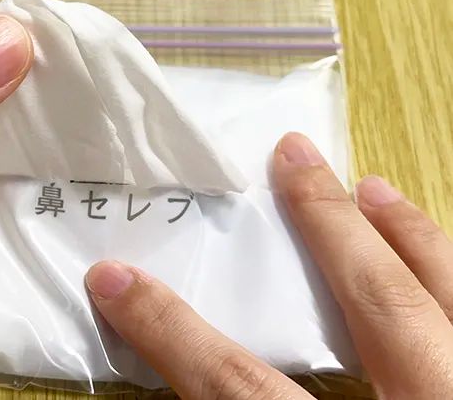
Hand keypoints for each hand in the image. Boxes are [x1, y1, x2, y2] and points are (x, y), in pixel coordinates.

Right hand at [87, 132, 452, 398]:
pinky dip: (451, 277)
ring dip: (412, 239)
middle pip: (379, 311)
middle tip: (296, 159)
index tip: (115, 281)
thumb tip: (180, 365)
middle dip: (332, 229)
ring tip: (374, 191)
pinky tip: (438, 263)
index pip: (238, 391)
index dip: (174, 333)